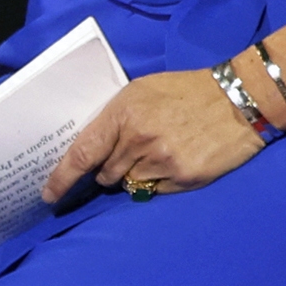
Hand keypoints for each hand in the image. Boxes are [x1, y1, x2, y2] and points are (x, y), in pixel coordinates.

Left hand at [43, 70, 262, 204]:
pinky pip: (155, 192)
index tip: (48, 194)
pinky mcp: (184, 179)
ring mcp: (161, 162)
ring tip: (156, 153)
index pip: (82, 153)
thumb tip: (94, 146)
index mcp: (122, 114)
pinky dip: (158, 182)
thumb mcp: (141, 92)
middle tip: (129, 152)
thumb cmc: (185, 91)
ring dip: (134, 175)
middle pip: (105, 174)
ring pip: (129, 184)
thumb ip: (115, 118)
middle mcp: (138, 141)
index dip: (62, 177)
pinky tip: (174, 161)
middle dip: (108, 169)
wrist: (237, 100)